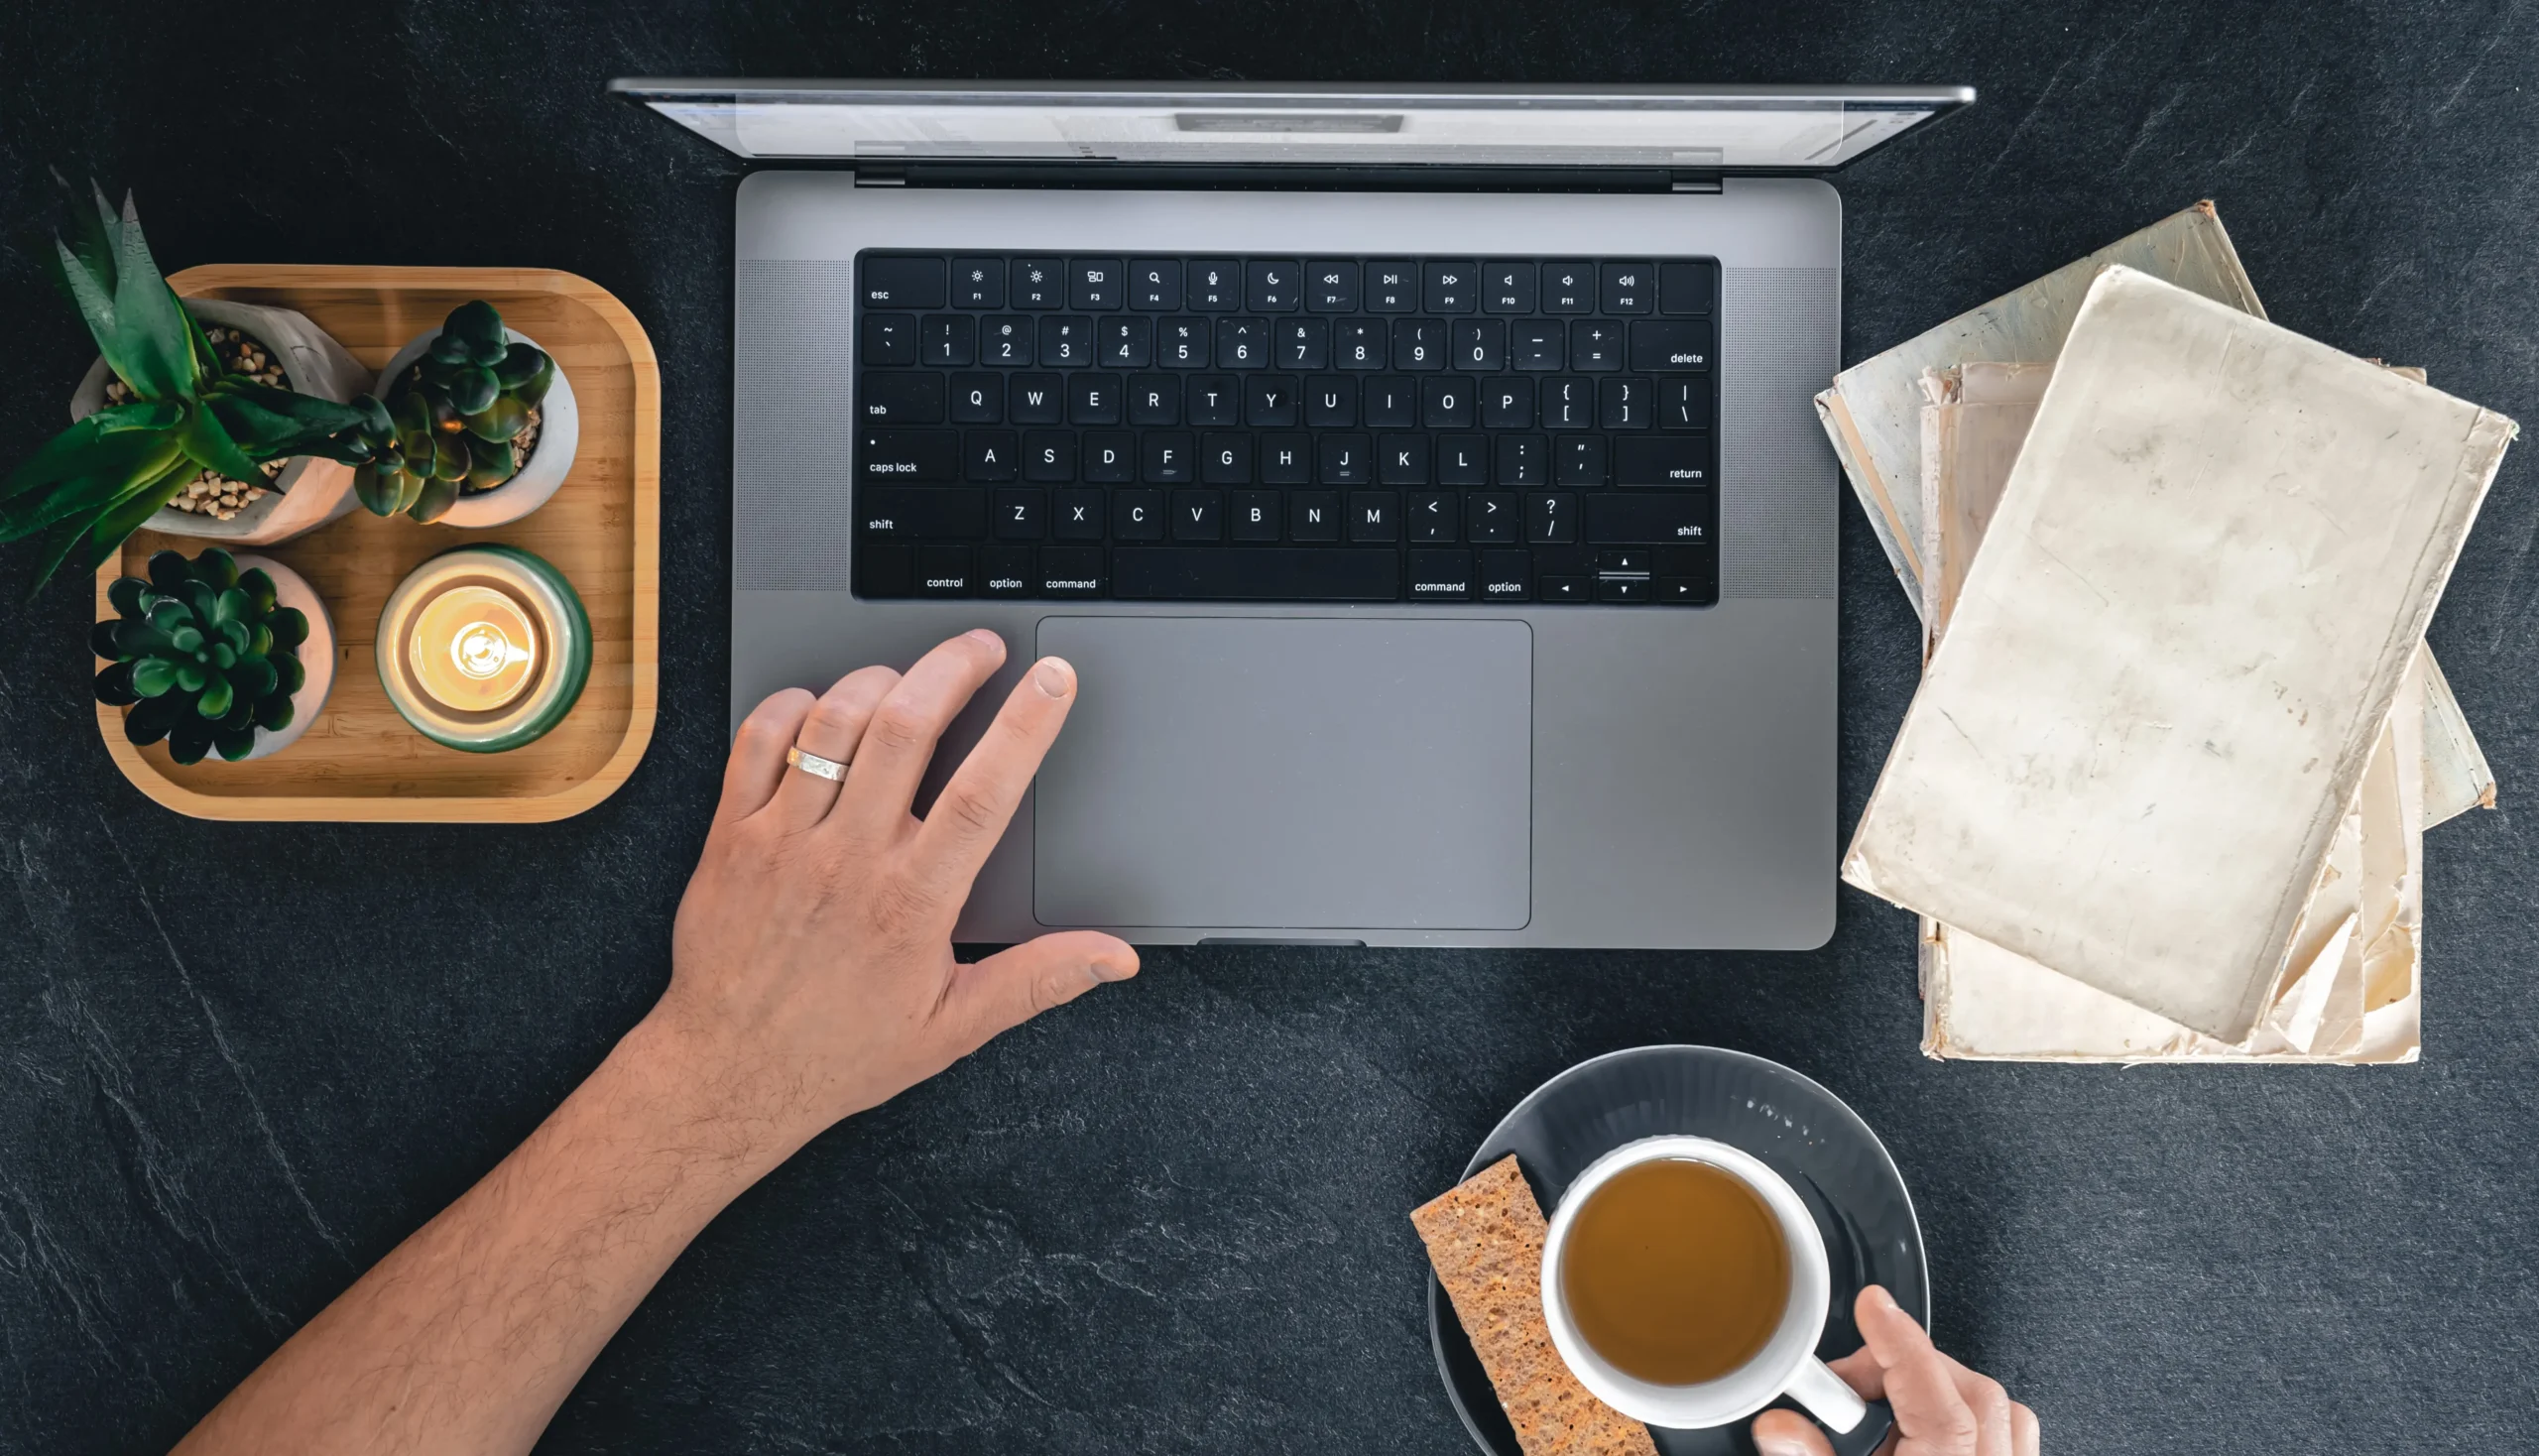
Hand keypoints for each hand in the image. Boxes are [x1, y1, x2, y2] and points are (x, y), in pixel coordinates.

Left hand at [638, 628, 1138, 1158]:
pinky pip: (758, 740)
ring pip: (834, 722)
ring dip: (878, 680)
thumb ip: (1039, 979)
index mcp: (912, 900)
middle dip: (953, 667)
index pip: (984, 791)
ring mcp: (785, 840)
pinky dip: (792, 706)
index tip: (1051, 680)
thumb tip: (1111, 958)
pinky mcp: (731, 836)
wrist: (730, 1073)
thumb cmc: (837, 1050)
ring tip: (908, 678)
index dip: (1025, 725)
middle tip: (980, 649)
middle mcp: (849, 858)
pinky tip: (820, 708)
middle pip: (906, 727)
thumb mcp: (954, 1026)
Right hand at [1751, 1286, 2037, 1455]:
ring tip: (1887, 1416)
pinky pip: (2016, 1435)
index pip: (1930, 1391)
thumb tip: (1780, 1423)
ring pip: (2002, 1409)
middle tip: (1845, 1393)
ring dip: (1943, 1392)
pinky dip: (1975, 1417)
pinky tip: (1930, 1430)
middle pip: (1968, 1389)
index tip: (1872, 1304)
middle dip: (1904, 1370)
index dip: (1897, 1338)